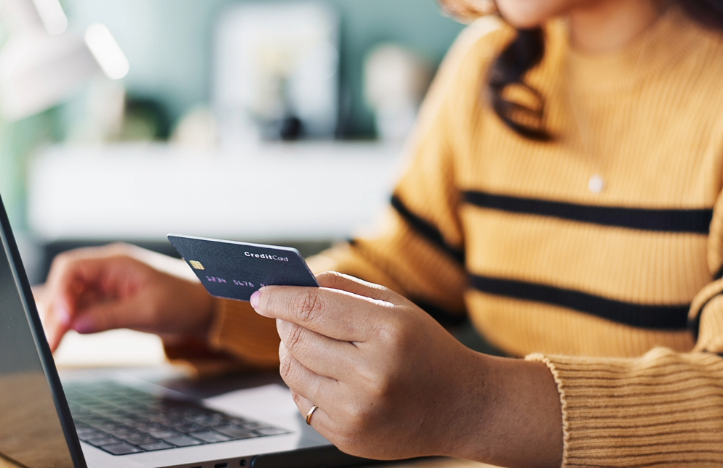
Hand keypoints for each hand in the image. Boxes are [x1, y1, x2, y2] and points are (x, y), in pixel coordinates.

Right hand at [37, 243, 213, 350]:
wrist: (202, 310)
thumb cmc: (183, 302)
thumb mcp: (149, 311)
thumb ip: (111, 317)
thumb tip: (76, 326)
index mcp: (116, 263)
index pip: (72, 269)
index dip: (59, 292)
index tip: (61, 318)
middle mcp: (106, 272)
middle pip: (66, 287)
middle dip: (54, 313)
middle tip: (51, 343)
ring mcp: (105, 289)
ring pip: (70, 303)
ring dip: (59, 323)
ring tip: (53, 349)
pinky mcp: (108, 305)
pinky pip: (81, 314)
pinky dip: (71, 328)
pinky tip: (63, 341)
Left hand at [251, 272, 562, 465]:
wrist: (463, 408)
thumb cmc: (428, 350)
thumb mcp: (397, 308)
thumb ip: (344, 289)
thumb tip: (294, 282)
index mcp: (387, 332)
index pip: (314, 307)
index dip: (280, 297)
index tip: (260, 294)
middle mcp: (371, 374)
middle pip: (297, 340)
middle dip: (285, 324)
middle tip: (288, 316)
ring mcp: (358, 411)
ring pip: (293, 373)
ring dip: (292, 354)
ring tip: (312, 346)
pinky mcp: (348, 437)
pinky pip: (302, 403)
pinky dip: (306, 384)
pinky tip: (330, 377)